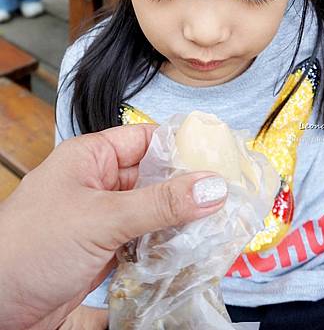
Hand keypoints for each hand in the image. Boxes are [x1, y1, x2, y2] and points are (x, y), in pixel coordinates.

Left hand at [0, 124, 226, 329]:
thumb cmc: (30, 247)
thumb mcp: (102, 218)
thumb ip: (160, 204)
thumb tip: (210, 186)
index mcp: (92, 157)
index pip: (147, 139)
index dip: (182, 146)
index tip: (219, 157)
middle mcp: (99, 183)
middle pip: (154, 178)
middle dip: (187, 190)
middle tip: (225, 198)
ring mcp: (103, 218)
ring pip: (152, 212)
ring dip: (178, 222)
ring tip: (215, 227)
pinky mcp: (104, 250)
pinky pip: (144, 241)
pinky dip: (164, 247)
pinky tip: (187, 253)